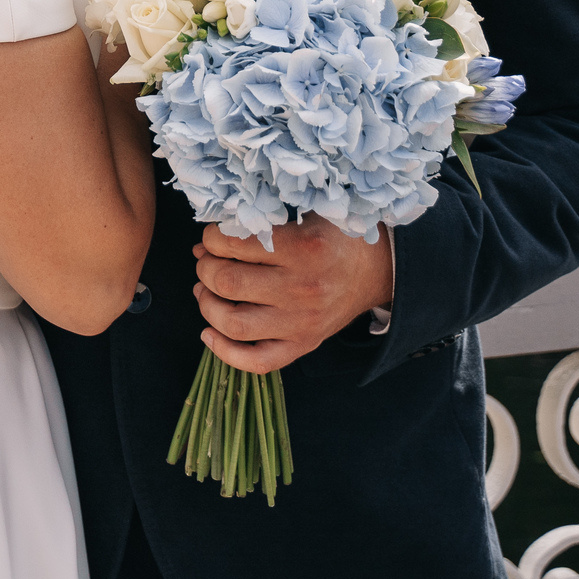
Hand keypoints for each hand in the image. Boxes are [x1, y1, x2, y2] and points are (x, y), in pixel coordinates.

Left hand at [193, 218, 393, 371]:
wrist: (374, 271)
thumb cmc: (332, 238)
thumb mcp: (303, 216)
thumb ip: (256, 225)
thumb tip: (204, 246)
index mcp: (304, 248)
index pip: (233, 244)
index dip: (211, 238)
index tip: (213, 237)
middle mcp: (303, 288)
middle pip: (228, 283)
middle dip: (205, 268)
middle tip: (207, 261)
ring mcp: (302, 323)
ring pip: (234, 324)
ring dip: (207, 305)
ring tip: (206, 290)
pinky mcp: (303, 345)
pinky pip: (257, 362)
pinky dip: (225, 352)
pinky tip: (210, 333)